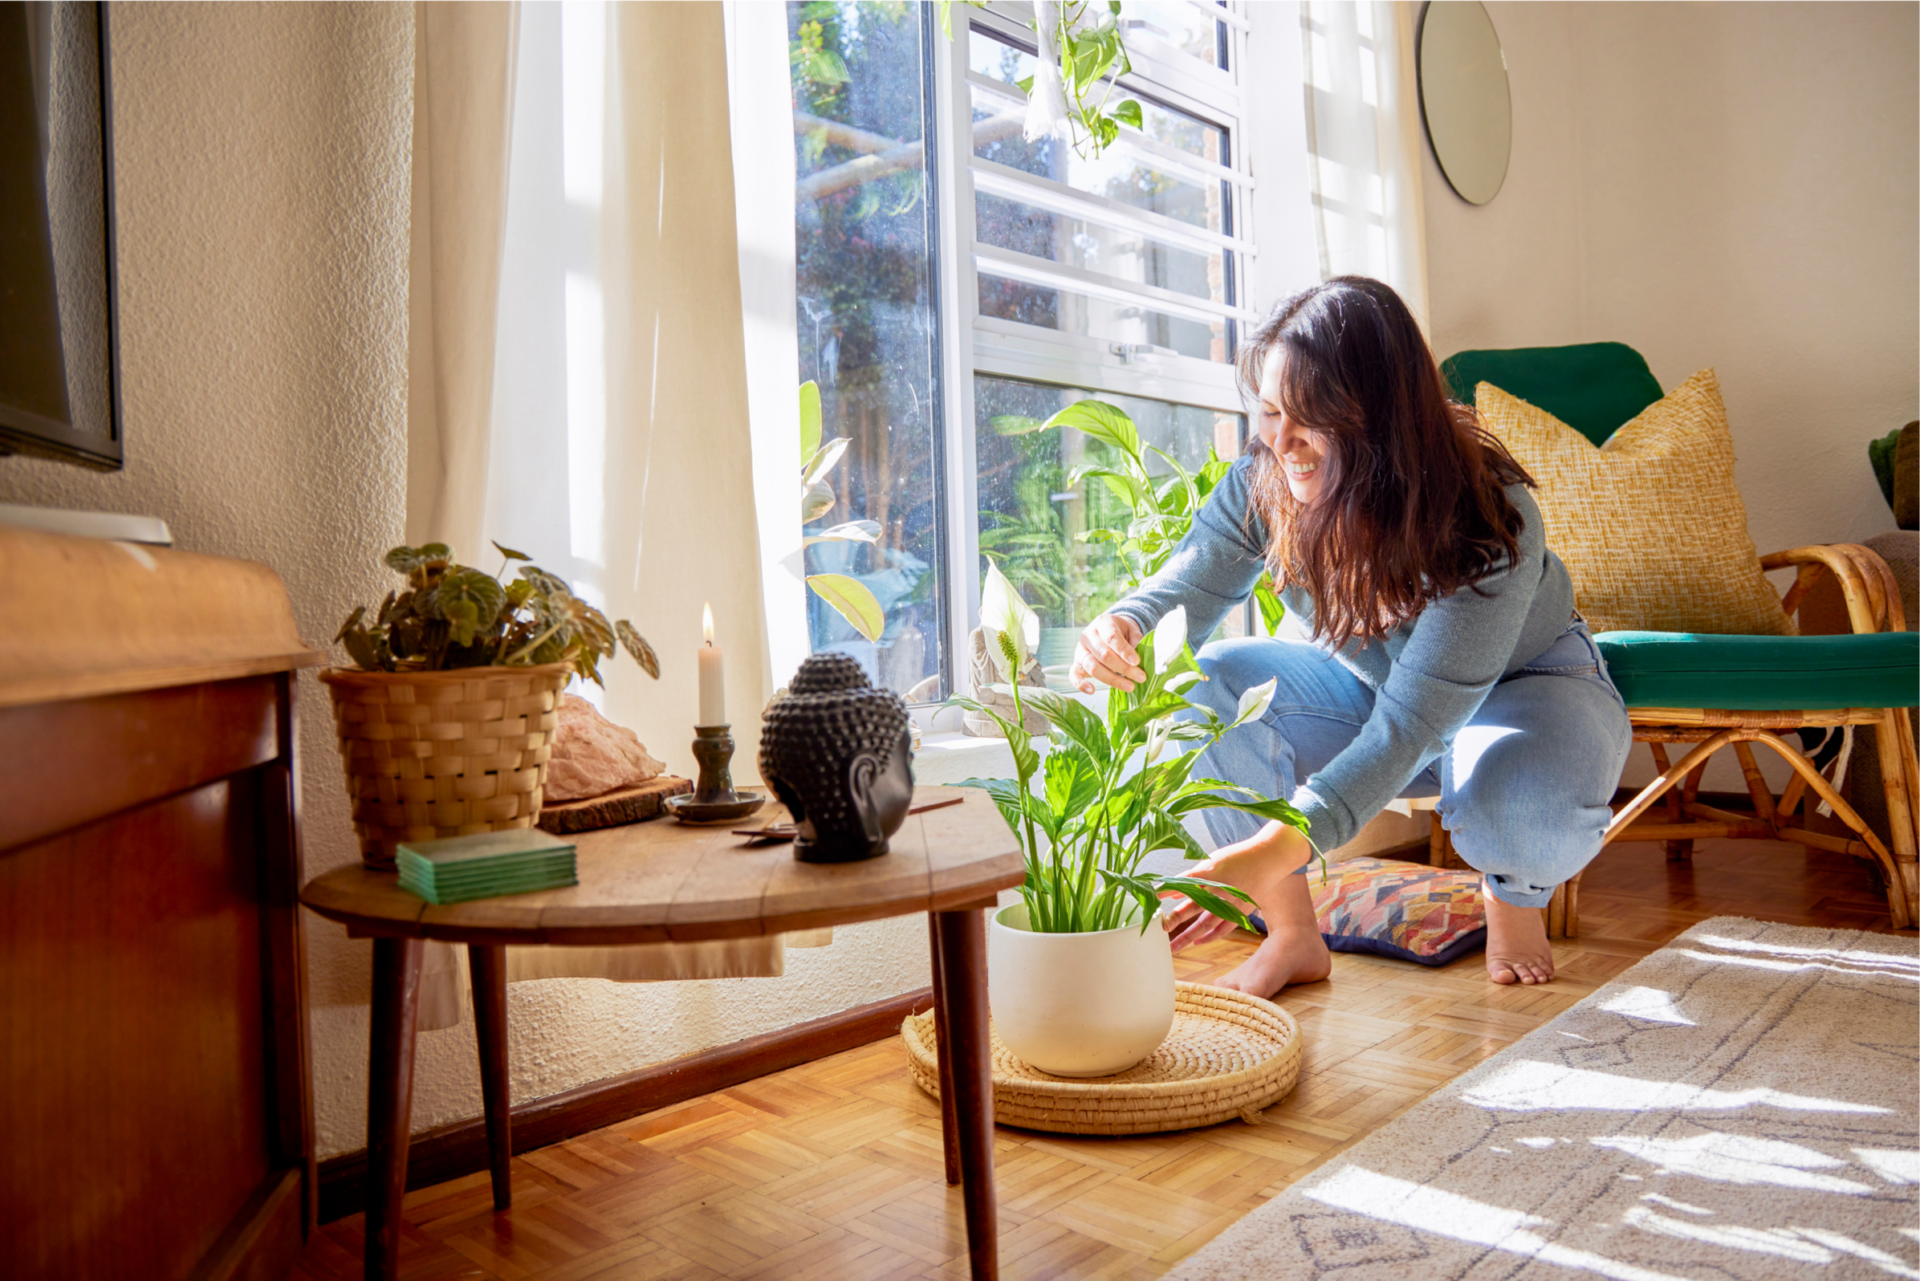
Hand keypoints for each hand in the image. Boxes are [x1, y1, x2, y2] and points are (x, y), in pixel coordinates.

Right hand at [1070, 613, 1145, 692]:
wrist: (1109, 632)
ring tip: (1130, 686)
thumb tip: (1140, 659)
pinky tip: (1092, 691)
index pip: (1111, 637)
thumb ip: (1137, 641)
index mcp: (1103, 623)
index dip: (1124, 650)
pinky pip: (1074, 675)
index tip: (1137, 661)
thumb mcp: (1132, 630)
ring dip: (1112, 679)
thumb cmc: (1122, 632)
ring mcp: (1080, 650)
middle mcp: (1088, 636)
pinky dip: (1081, 684)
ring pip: (1093, 667)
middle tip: (1141, 677)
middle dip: (1124, 668)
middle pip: (1104, 655)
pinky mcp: (1076, 663)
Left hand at [1160, 821, 1312, 950]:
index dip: (1165, 890)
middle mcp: (1219, 890)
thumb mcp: (1211, 861)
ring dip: (1187, 936)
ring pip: (1205, 924)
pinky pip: (1223, 929)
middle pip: (1191, 908)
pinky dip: (1209, 937)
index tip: (1150, 897)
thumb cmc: (1238, 857)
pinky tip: (1196, 942)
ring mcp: (1230, 903)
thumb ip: (1192, 878)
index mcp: (1210, 872)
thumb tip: (1173, 891)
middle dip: (1173, 920)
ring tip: (1173, 947)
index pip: (1181, 882)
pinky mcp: (1240, 911)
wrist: (1268, 859)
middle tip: (1158, 930)